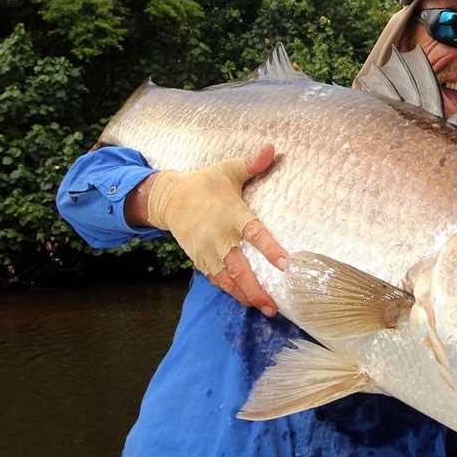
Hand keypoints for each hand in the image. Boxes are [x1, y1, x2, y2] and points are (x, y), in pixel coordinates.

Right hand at [137, 145, 287, 315]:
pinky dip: (231, 292)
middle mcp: (220, 237)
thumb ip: (253, 163)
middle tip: (273, 305)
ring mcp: (208, 252)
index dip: (270, 249)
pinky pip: (218, 280)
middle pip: (239, 268)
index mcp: (232, 215)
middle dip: (256, 289)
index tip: (286, 264)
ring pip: (228, 280)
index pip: (255, 234)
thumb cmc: (205, 184)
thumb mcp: (228, 170)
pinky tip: (247, 301)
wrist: (169, 198)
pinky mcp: (201, 260)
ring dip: (246, 295)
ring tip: (265, 309)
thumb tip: (273, 148)